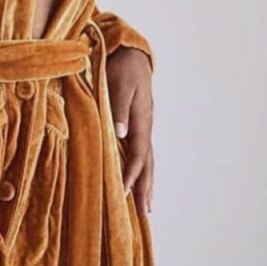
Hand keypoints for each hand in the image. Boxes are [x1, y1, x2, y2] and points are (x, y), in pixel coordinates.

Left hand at [106, 46, 154, 215]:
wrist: (130, 52)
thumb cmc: (122, 67)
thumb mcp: (119, 83)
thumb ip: (119, 108)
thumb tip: (121, 134)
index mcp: (141, 119)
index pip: (137, 154)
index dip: (131, 174)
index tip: (123, 192)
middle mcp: (144, 125)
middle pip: (147, 162)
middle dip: (145, 187)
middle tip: (144, 213)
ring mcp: (142, 125)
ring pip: (146, 159)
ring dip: (146, 181)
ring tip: (146, 205)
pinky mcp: (136, 122)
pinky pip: (140, 151)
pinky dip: (141, 168)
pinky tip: (136, 178)